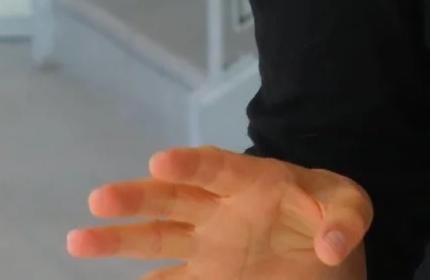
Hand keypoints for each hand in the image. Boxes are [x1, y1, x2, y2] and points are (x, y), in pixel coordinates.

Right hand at [66, 146, 371, 277]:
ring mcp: (207, 245)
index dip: (191, 162)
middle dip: (137, 197)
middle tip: (101, 200)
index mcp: (254, 180)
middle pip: (172, 198)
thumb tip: (333, 245)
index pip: (218, 166)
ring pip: (156, 239)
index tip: (161, 161)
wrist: (324, 255)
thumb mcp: (352, 208)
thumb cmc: (331, 216)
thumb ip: (346, 220)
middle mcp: (220, 210)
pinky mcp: (203, 278)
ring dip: (118, 239)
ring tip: (78, 239)